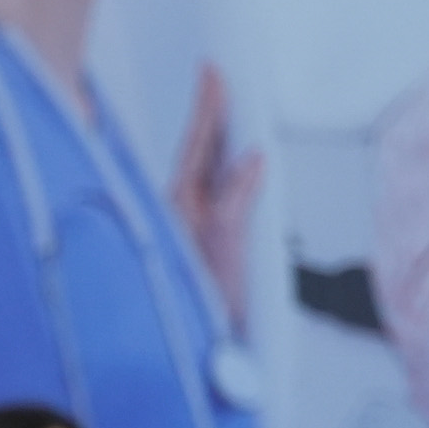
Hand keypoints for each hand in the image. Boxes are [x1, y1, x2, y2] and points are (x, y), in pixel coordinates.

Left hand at [168, 60, 261, 336]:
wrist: (198, 356)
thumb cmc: (202, 309)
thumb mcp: (224, 250)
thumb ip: (234, 201)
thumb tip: (251, 159)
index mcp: (178, 209)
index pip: (196, 146)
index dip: (207, 109)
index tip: (212, 71)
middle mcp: (177, 215)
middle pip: (198, 155)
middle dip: (211, 119)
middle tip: (220, 79)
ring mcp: (186, 229)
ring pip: (203, 175)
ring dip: (215, 145)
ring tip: (229, 112)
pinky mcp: (199, 245)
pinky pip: (212, 197)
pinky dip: (223, 175)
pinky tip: (234, 167)